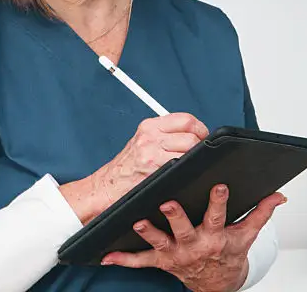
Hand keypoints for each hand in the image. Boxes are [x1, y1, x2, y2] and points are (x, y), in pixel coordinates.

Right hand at [60, 113, 209, 222]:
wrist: (104, 187)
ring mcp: (151, 152)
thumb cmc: (126, 168)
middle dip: (200, 145)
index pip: (186, 119)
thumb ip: (164, 135)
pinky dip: (185, 170)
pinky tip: (180, 175)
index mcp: (149, 126)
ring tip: (188, 166)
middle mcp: (150, 136)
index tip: (202, 138)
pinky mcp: (152, 168)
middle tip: (197, 155)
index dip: (200, 129)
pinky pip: (181, 165)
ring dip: (193, 159)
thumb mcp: (143, 143)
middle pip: (191, 133)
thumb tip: (194, 135)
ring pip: (189, 148)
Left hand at [101, 184, 286, 291]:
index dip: (219, 200)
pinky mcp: (162, 261)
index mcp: (216, 235)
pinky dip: (123, 259)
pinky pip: (141, 261)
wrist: (217, 283)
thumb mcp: (247, 233)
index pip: (218, 215)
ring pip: (160, 242)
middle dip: (175, 216)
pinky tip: (107, 254)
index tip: (219, 185)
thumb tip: (279, 195)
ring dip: (148, 232)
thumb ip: (261, 212)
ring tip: (137, 221)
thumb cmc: (229, 253)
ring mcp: (176, 254)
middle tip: (167, 202)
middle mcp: (195, 245)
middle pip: (184, 228)